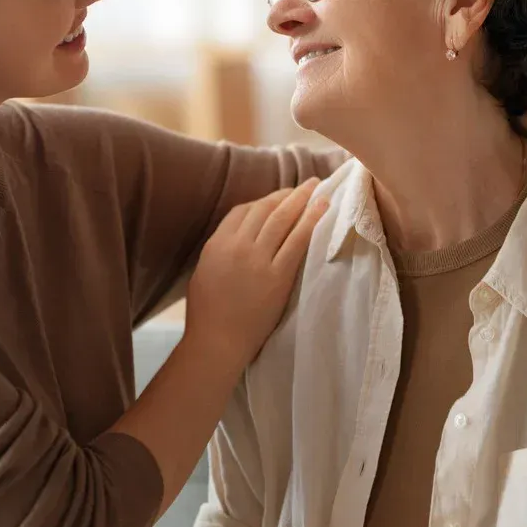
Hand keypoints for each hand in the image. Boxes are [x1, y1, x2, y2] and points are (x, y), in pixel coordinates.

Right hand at [185, 179, 326, 369]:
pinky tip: (322, 208)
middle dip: (286, 194)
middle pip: (264, 209)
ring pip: (282, 219)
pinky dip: (311, 221)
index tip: (278, 199)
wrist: (217, 342)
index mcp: (216, 244)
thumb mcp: (204, 272)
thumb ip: (220, 250)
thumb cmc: (207, 314)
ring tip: (316, 186)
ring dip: (301, 199)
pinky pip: (297, 241)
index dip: (263, 201)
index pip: (242, 211)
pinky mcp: (277, 276)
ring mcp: (258, 260)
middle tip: (305, 185)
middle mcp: (237, 246)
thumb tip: (239, 238)